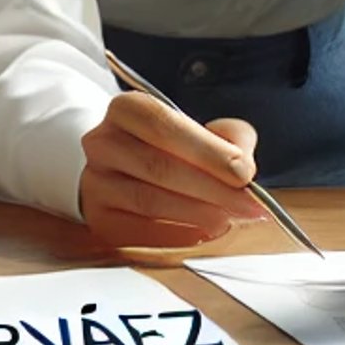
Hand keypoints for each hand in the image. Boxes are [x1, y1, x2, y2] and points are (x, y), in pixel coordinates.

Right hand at [79, 92, 269, 248]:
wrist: (127, 170)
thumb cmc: (172, 147)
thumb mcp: (203, 129)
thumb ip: (230, 138)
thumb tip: (243, 166)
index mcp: (127, 109)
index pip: (166, 126)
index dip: (207, 151)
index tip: (244, 173)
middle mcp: (103, 142)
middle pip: (159, 166)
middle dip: (212, 188)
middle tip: (248, 205)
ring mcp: (95, 182)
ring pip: (149, 201)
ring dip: (196, 214)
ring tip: (228, 219)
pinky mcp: (99, 219)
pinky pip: (140, 232)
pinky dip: (176, 235)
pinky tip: (203, 233)